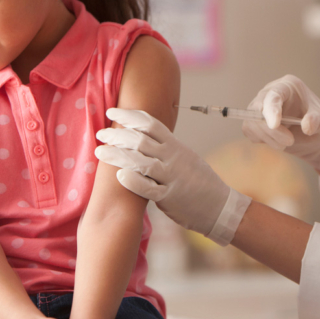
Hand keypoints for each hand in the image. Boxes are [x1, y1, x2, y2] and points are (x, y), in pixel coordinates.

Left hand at [95, 108, 251, 245]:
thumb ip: (166, 147)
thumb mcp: (185, 157)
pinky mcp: (169, 197)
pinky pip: (148, 188)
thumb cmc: (199, 181)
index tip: (112, 112)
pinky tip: (119, 176)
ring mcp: (171, 177)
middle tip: (101, 134)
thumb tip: (143, 137)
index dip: (129, 116)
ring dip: (117, 155)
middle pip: (140, 140)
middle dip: (117, 135)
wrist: (219, 206)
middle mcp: (173, 158)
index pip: (150, 123)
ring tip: (100, 152)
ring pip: (141, 161)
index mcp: (175, 146)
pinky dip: (133, 181)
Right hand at [242, 74, 319, 169]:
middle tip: (289, 142)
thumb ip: (318, 122)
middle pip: (258, 108)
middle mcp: (270, 92)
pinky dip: (263, 140)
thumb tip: (307, 126)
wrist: (313, 138)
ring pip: (252, 122)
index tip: (275, 125)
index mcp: (288, 86)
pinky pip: (249, 130)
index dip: (272, 109)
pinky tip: (277, 142)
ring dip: (268, 137)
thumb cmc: (319, 124)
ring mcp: (260, 106)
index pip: (274, 94)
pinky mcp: (255, 121)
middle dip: (271, 129)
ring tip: (287, 144)